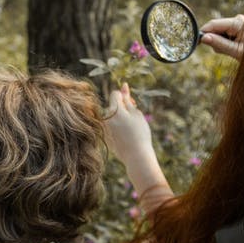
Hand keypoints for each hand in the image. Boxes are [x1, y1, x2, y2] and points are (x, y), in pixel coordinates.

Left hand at [105, 84, 172, 211]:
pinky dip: (117, 129)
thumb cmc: (139, 133)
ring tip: (131, 129)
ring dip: (120, 119)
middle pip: (113, 106)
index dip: (125, 97)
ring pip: (112, 117)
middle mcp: (105, 118)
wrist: (136, 156)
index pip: (115, 94)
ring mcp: (103, 128)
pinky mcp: (104, 137)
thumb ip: (128, 99)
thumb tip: (123, 86)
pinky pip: (111, 128)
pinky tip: (126, 137)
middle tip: (135, 119)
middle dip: (123, 109)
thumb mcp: (136, 114)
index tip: (132, 104)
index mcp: (113, 110)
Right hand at [199, 14, 243, 59]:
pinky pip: (223, 33)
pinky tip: (232, 46)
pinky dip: (224, 41)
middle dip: (214, 40)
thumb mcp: (235, 51)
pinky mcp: (236, 27)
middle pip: (215, 28)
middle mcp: (237, 19)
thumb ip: (219, 44)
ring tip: (231, 50)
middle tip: (223, 51)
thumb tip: (203, 38)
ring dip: (220, 42)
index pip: (214, 24)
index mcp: (238, 22)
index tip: (195, 41)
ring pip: (218, 32)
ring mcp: (237, 22)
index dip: (203, 32)